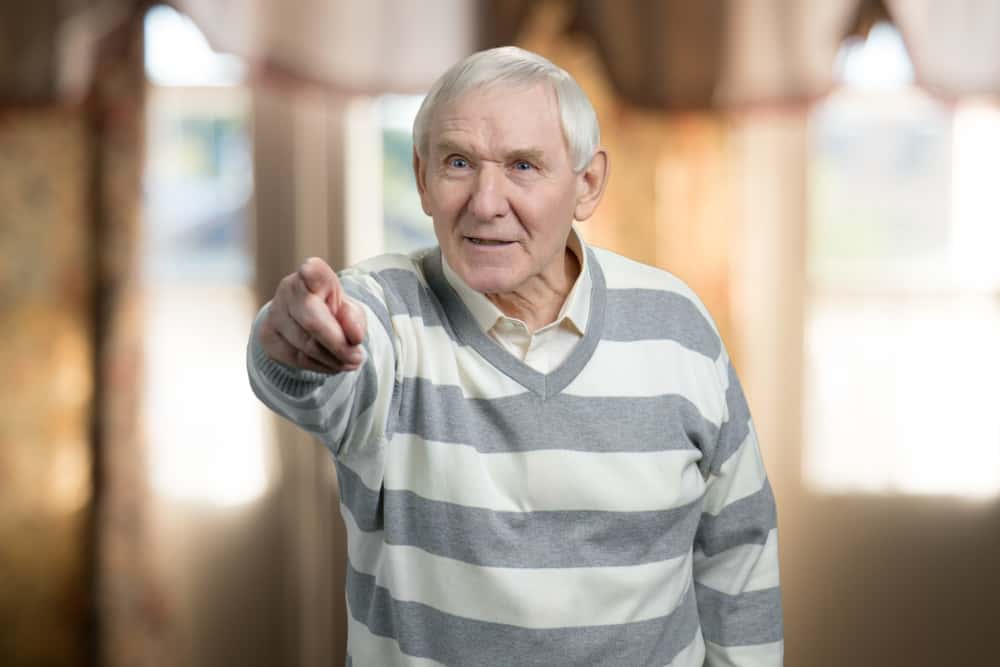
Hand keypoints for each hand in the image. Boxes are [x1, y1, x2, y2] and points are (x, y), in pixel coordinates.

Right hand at [258, 257, 366, 373]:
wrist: (303, 322)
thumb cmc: (332, 311)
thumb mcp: (350, 311)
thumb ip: (354, 320)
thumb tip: (354, 336)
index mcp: (313, 274)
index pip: (311, 271)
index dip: (310, 273)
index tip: (308, 270)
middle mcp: (289, 289)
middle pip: (312, 322)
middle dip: (338, 345)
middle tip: (357, 358)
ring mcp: (274, 313)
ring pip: (306, 346)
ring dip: (333, 360)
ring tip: (349, 362)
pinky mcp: (267, 336)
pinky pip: (296, 359)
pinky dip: (319, 366)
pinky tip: (331, 364)